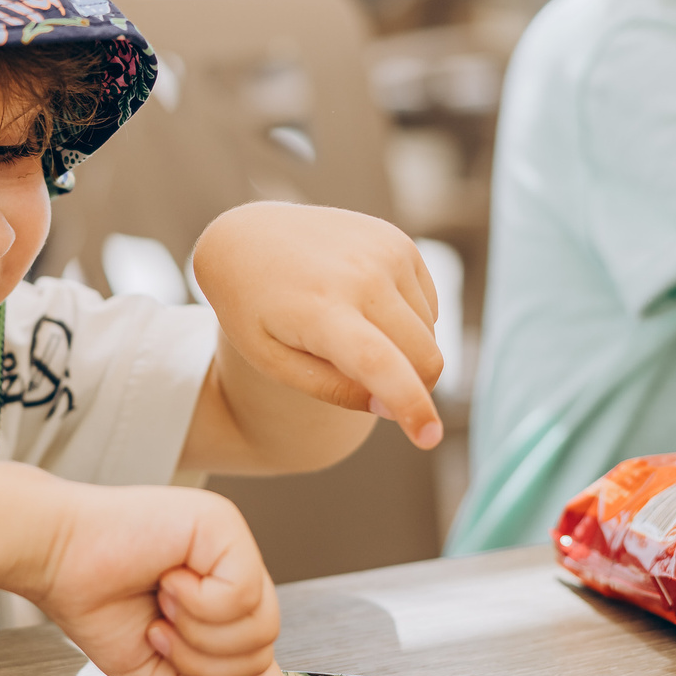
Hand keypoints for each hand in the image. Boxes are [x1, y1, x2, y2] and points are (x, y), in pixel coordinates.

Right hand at [21, 482, 298, 675]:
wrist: (53, 556)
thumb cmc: (93, 599)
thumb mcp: (148, 669)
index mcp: (216, 604)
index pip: (261, 661)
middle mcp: (232, 572)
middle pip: (262, 649)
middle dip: (205, 662)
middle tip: (159, 632)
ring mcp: (233, 546)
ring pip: (261, 627)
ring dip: (200, 635)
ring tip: (163, 605)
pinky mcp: (225, 525)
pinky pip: (242, 594)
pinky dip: (200, 604)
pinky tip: (170, 580)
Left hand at [191, 203, 444, 448]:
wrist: (247, 238)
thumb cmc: (254, 309)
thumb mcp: (272, 360)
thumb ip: (330, 388)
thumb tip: (389, 407)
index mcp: (320, 309)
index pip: (378, 363)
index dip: (410, 404)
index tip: (428, 438)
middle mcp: (361, 274)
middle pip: (422, 355)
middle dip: (411, 386)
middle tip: (374, 390)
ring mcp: (384, 252)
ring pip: (429, 333)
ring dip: (405, 351)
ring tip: (351, 334)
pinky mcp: (397, 241)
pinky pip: (427, 303)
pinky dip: (407, 321)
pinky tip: (364, 308)